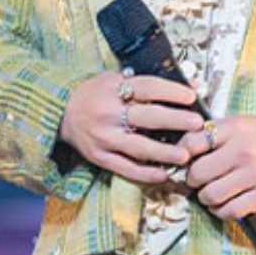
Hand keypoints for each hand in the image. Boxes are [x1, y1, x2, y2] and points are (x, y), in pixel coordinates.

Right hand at [57, 71, 201, 184]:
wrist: (59, 112)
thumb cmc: (93, 94)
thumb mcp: (114, 80)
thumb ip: (147, 85)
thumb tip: (190, 87)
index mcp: (112, 89)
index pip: (146, 88)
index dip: (170, 91)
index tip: (191, 97)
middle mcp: (107, 113)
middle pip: (146, 117)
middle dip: (174, 121)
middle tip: (196, 124)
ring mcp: (103, 137)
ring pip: (137, 146)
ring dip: (163, 152)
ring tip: (184, 156)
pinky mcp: (99, 156)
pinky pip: (124, 167)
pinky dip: (143, 173)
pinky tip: (162, 174)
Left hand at [181, 116, 255, 218]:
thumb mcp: (239, 124)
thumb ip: (212, 134)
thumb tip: (181, 151)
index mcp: (233, 129)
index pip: (191, 143)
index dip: (181, 155)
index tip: (183, 161)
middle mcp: (242, 151)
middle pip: (198, 173)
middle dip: (192, 181)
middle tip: (196, 181)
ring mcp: (254, 173)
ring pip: (211, 195)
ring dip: (205, 198)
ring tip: (209, 194)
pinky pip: (231, 210)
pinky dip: (221, 212)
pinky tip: (222, 205)